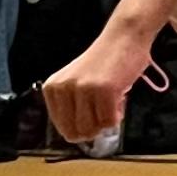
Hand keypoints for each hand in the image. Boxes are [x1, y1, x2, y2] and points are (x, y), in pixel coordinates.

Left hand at [41, 0, 176, 142]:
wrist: (124, 38)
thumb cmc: (105, 63)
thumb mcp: (76, 83)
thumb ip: (71, 107)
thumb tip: (76, 137)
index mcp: (52, 88)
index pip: (64, 129)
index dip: (83, 126)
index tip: (92, 112)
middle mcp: (63, 88)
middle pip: (77, 133)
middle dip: (95, 127)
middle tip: (103, 108)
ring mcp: (83, 89)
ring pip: (94, 129)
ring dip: (107, 120)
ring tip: (111, 99)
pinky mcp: (103, 90)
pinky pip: (110, 122)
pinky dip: (118, 116)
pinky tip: (119, 97)